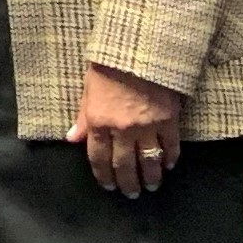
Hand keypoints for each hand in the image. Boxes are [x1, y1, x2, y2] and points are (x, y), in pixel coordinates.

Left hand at [76, 63, 184, 197]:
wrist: (141, 48)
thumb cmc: (110, 65)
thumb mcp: (89, 88)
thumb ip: (83, 117)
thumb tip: (72, 138)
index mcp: (99, 121)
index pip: (99, 158)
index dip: (103, 175)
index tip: (108, 185)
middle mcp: (123, 129)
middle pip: (124, 165)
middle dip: (127, 183)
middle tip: (131, 194)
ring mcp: (148, 126)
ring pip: (149, 161)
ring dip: (150, 177)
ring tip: (152, 186)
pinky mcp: (169, 119)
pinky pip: (170, 146)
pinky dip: (170, 158)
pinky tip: (168, 165)